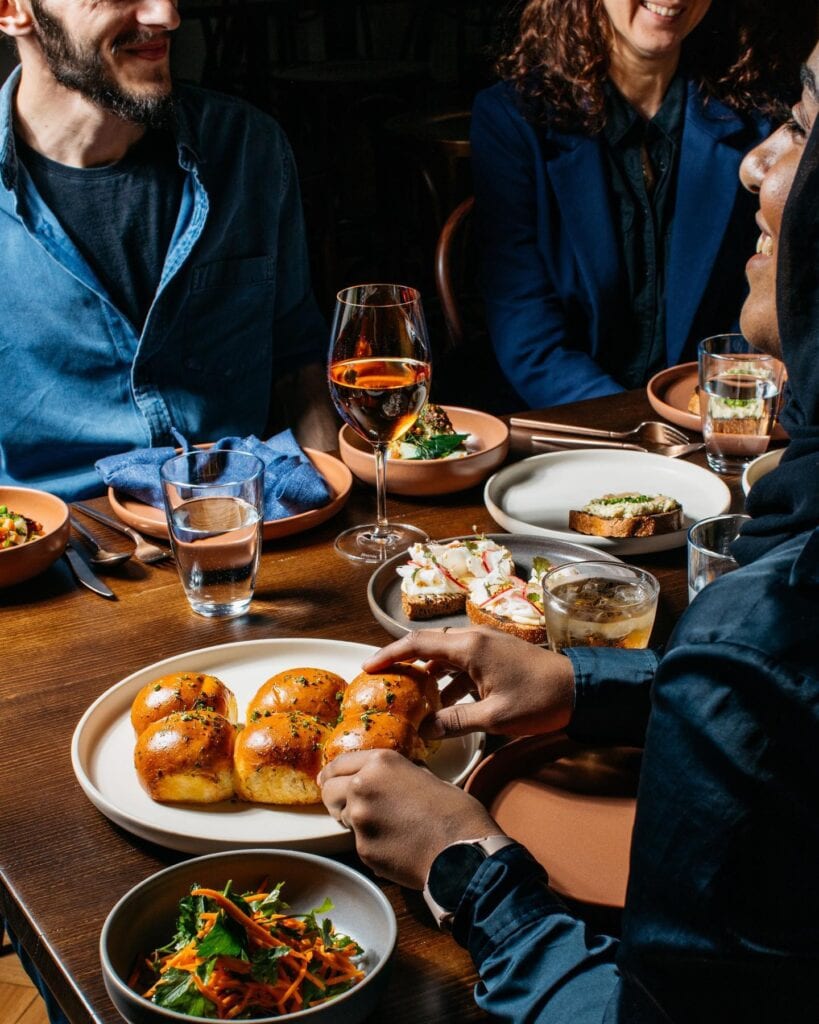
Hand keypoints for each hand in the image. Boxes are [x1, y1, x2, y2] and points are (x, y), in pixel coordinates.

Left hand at [319, 750, 499, 888]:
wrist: (461, 853)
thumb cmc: (454, 812)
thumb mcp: (427, 776)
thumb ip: (400, 773)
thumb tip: (391, 777)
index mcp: (381, 762)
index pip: (340, 763)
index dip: (332, 772)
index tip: (328, 778)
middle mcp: (363, 786)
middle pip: (329, 790)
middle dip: (334, 796)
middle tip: (346, 803)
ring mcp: (360, 819)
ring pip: (342, 817)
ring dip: (353, 819)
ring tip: (380, 825)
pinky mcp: (362, 849)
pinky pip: (358, 843)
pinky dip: (371, 843)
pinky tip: (393, 844)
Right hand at [362, 627, 574, 739]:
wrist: (579, 691)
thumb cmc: (538, 701)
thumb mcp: (493, 718)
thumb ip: (454, 721)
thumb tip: (423, 730)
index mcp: (470, 647)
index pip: (418, 643)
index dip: (390, 655)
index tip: (368, 668)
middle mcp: (475, 639)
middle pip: (428, 644)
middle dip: (404, 661)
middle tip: (383, 680)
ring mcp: (487, 646)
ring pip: (445, 654)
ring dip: (427, 673)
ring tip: (409, 696)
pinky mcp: (496, 655)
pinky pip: (462, 662)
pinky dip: (447, 679)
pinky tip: (443, 703)